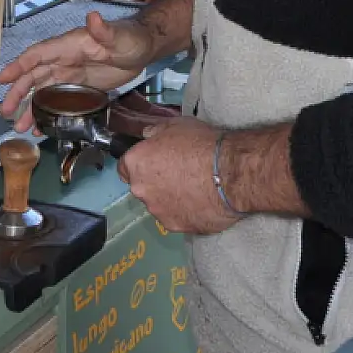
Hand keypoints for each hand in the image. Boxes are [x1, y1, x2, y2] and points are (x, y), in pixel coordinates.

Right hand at [0, 11, 152, 130]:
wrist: (143, 50)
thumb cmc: (129, 38)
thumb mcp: (118, 35)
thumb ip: (104, 30)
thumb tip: (93, 18)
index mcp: (69, 46)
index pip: (38, 55)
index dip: (19, 66)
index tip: (2, 79)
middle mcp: (64, 60)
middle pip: (34, 76)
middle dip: (18, 93)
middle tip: (6, 112)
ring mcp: (70, 75)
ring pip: (43, 91)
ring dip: (29, 107)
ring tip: (20, 126)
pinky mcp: (79, 88)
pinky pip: (57, 100)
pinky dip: (47, 113)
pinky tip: (41, 127)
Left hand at [116, 117, 241, 235]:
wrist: (229, 174)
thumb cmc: (201, 144)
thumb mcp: (175, 125)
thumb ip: (155, 132)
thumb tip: (147, 136)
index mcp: (136, 164)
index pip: (123, 167)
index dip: (138, 164)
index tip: (152, 162)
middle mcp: (141, 190)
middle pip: (142, 187)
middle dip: (155, 182)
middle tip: (178, 173)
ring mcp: (157, 212)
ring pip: (159, 205)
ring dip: (170, 199)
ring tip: (194, 189)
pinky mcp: (176, 227)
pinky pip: (176, 218)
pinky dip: (185, 212)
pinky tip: (202, 202)